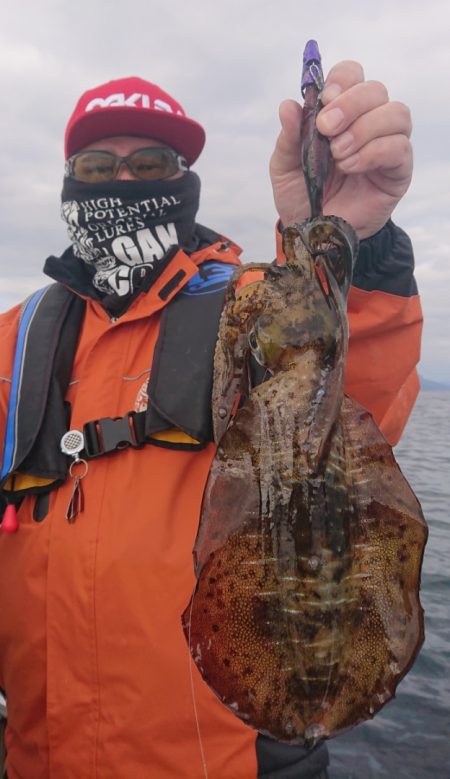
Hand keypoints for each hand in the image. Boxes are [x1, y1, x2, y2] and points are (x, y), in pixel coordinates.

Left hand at [269, 61, 412, 238]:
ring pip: (396, 113)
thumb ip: (288, 137)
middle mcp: (367, 123)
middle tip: (326, 130)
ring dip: (364, 129)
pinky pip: (399, 147)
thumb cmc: (302, 197)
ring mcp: (386, 145)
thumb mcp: (285, 168)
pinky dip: (373, 152)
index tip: (324, 100)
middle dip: (350, 104)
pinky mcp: (398, 170)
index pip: (352, 75)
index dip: (342, 80)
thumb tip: (287, 105)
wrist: (314, 234)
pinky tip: (352, 167)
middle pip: (376, 89)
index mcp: (339, 114)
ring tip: (339, 155)